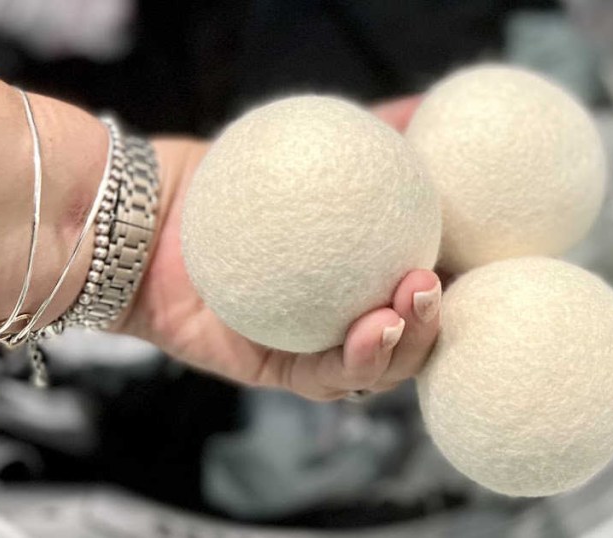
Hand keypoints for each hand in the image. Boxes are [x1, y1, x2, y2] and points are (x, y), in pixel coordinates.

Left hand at [114, 97, 441, 400]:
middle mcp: (340, 316)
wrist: (145, 212)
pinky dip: (352, 362)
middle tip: (429, 287)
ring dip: (400, 349)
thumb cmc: (225, 180)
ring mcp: (311, 349)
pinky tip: (370, 331)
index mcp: (358, 277)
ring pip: (374, 371)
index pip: (419, 291)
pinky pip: (321, 380)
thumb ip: (365, 137)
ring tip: (403, 313)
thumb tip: (422, 108)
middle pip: (408, 340)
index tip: (467, 257)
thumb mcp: (301, 151)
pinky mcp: (275, 372)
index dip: (452, 285)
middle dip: (431, 325)